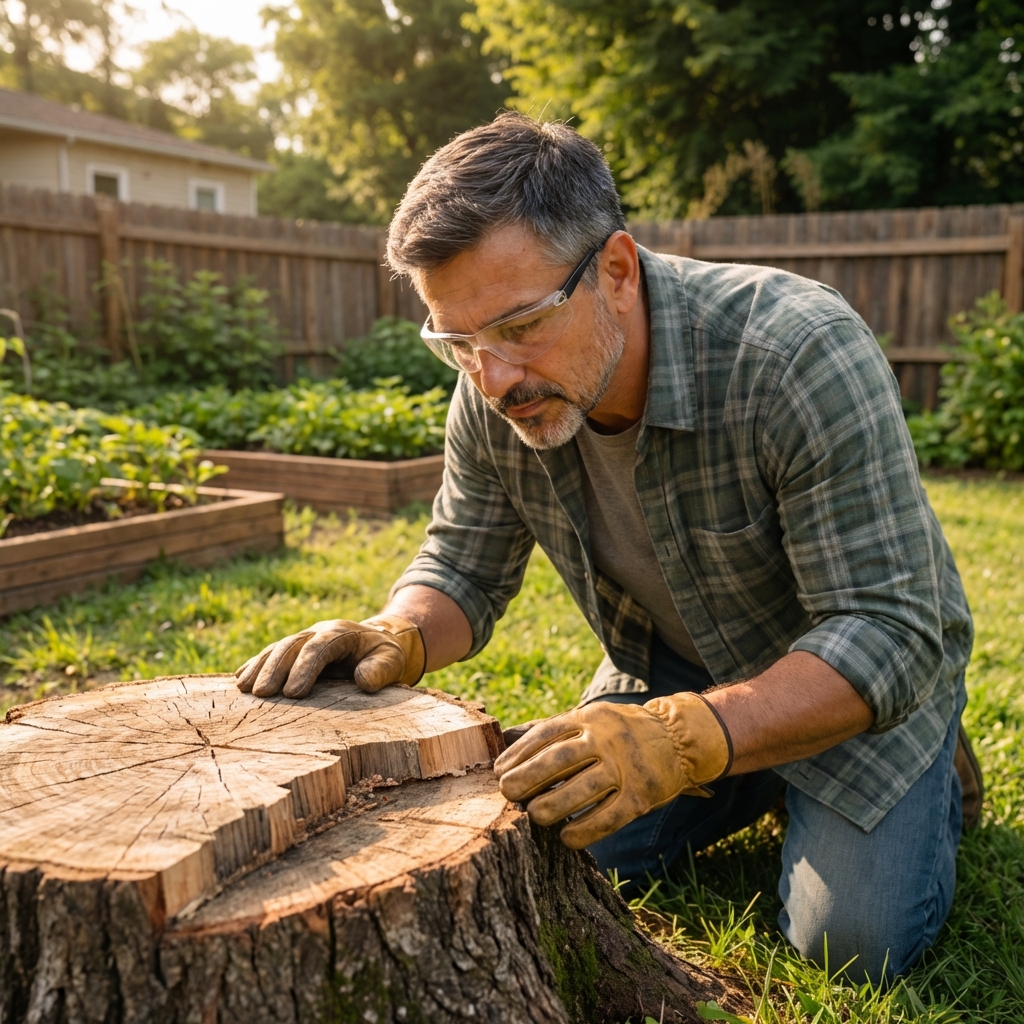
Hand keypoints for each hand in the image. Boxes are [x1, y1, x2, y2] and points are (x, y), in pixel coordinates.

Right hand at [235, 614, 425, 698]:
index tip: (293, 693)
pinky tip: (239, 679)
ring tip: (244, 689)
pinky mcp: (294, 651)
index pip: (319, 647)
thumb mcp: (392, 661)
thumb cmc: (384, 656)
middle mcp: (317, 632)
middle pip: (291, 645)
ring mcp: (303, 639)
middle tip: (262, 694)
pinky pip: (271, 654)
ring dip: (259, 667)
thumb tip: (363, 681)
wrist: (376, 644)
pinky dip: (255, 665)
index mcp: (341, 632)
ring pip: (277, 648)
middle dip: (275, 668)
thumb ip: (381, 670)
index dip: (304, 668)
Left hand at [493, 692, 732, 848]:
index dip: (518, 752)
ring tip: (533, 815)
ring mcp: (625, 767)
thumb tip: (508, 746)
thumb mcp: (591, 719)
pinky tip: (566, 837)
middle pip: (559, 760)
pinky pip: (608, 817)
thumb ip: (558, 731)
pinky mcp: (641, 795)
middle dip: (527, 778)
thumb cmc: (621, 732)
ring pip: (581, 789)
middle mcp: (606, 739)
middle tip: (506, 793)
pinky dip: (584, 830)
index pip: (546, 733)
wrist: (679, 738)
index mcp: (589, 718)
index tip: (498, 771)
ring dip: (551, 806)